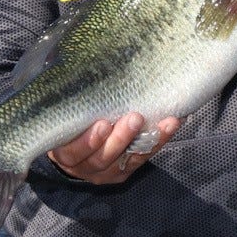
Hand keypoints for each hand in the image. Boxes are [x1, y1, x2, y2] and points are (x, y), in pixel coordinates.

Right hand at [47, 112, 180, 183]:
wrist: (74, 149)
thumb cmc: (69, 123)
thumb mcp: (63, 115)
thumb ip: (70, 100)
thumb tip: (75, 64)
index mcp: (65, 153)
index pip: (75, 151)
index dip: (89, 140)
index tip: (102, 123)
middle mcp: (85, 166)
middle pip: (103, 157)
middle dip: (121, 138)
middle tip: (135, 117)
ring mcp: (107, 172)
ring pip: (128, 160)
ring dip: (149, 140)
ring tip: (166, 122)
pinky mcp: (124, 171)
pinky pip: (144, 157)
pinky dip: (160, 141)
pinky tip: (173, 123)